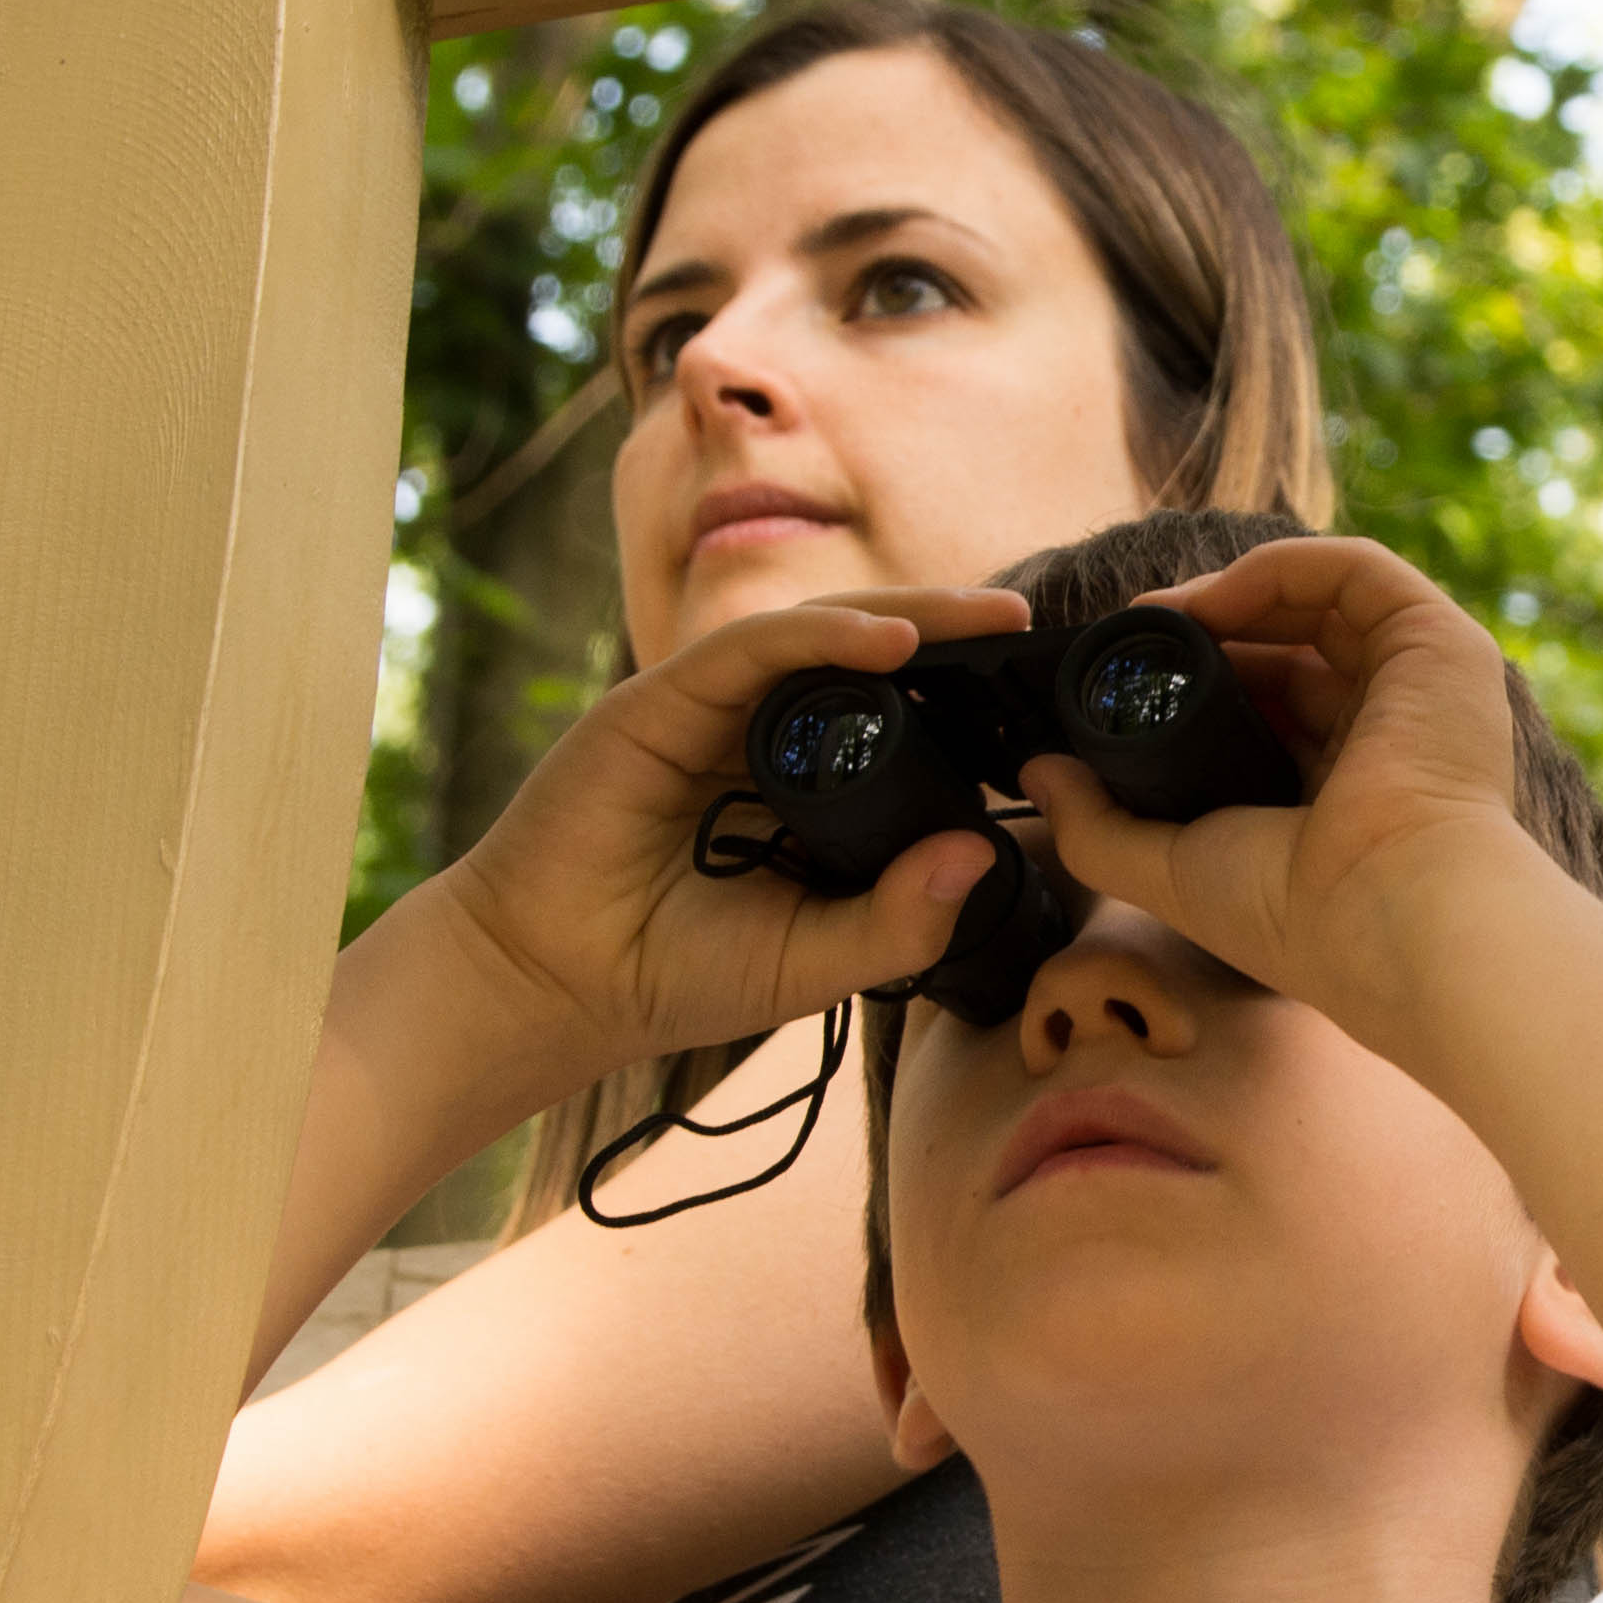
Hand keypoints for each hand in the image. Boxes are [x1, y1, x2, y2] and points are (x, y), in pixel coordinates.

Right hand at [405, 586, 1037, 1092]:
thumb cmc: (673, 972)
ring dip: (912, 618)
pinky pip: (754, 649)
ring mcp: (712, 711)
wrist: (552, 984)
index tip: (1049, 709)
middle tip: (1037, 636)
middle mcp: (762, 735)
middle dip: (958, 641)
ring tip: (991, 620)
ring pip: (823, 637)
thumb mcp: (812, 960)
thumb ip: (897, 921)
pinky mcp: (662, 700)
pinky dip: (824, 635)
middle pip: (872, 664)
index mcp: (803, 788)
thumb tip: (982, 855)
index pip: (899, 724)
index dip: (970, 708)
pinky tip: (891, 640)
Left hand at [1016, 537, 1547, 1037]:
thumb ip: (1098, 826)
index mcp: (1342, 790)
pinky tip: (1214, 599)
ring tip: (1157, 615)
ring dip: (1231, 594)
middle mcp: (1388, 731)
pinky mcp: (1438, 642)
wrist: (1384, 913)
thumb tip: (1039, 774)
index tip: (1129, 677)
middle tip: (1132, 635)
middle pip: (1290, 649)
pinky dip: (1277, 568)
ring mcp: (1419, 683)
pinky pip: (1352, 571)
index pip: (1269, 708)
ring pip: (1317, 602)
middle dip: (1206, 634)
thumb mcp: (1170, 871)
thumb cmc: (1295, 915)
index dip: (1198, 681)